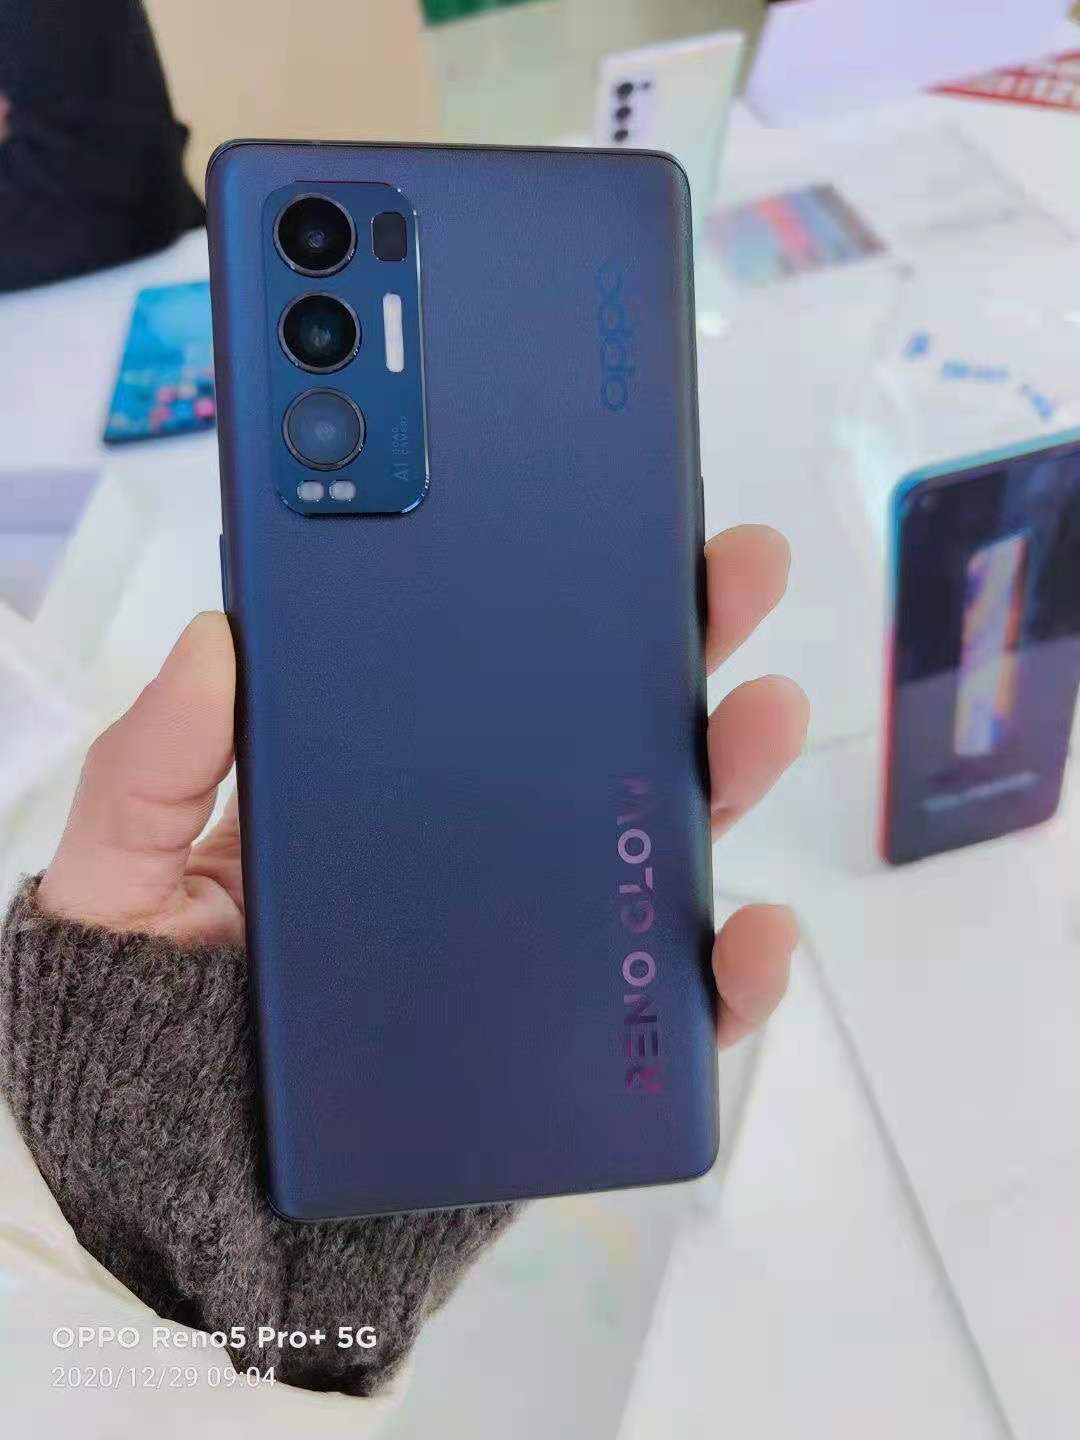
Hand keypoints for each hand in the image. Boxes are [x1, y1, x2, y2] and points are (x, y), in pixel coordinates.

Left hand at [37, 525, 806, 1046]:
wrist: (192, 1200)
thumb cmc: (154, 1026)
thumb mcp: (121, 877)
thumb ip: (152, 765)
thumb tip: (215, 638)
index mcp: (389, 785)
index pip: (483, 666)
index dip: (549, 585)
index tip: (599, 504)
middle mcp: (482, 848)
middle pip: (600, 733)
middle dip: (681, 641)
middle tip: (734, 570)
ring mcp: (538, 942)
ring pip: (660, 845)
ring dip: (730, 772)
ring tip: (762, 711)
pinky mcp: (573, 1048)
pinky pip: (675, 1009)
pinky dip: (735, 973)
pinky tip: (756, 931)